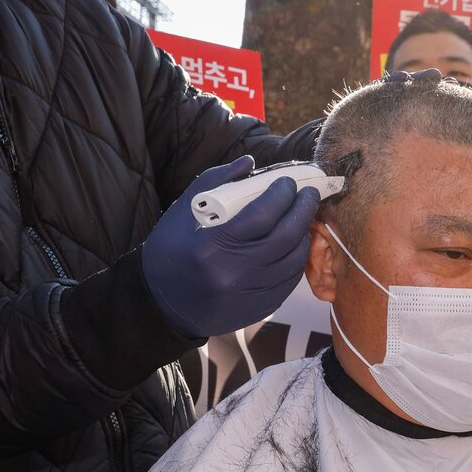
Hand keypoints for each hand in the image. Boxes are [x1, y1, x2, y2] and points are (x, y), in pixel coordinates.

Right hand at [142, 156, 319, 337]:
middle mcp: (233, 274)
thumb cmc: (170, 253)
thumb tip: (249, 163)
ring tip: (303, 217)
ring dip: (303, 234)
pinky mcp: (261, 308)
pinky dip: (296, 258)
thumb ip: (215, 182)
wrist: (163, 306)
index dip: (280, 195)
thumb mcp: (182, 213)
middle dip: (303, 210)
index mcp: (210, 247)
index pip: (260, 216)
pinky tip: (294, 243)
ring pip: (293, 260)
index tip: (287, 182)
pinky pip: (291, 280)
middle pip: (285, 238)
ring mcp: (250, 294)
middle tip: (309, 193)